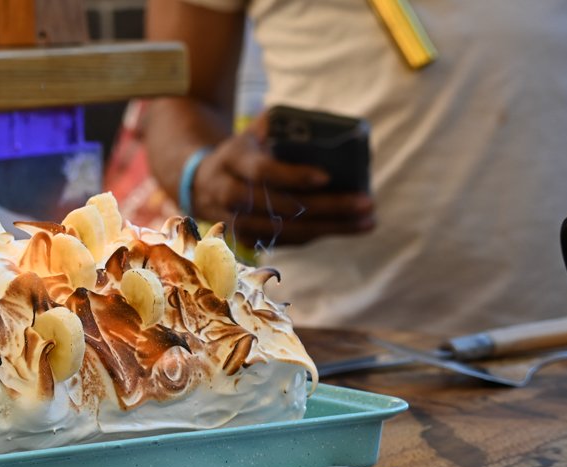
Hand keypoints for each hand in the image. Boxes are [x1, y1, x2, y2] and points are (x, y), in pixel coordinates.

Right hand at [188, 123, 375, 248]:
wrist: (199, 184)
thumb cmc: (242, 151)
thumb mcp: (253, 131)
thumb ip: (282, 126)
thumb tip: (331, 130)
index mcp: (232, 161)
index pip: (263, 173)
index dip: (293, 177)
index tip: (327, 176)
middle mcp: (229, 195)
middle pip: (281, 208)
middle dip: (327, 207)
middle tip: (365, 202)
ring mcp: (237, 222)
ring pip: (287, 231)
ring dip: (331, 228)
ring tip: (367, 220)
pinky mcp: (248, 240)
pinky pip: (288, 240)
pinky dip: (320, 234)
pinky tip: (349, 227)